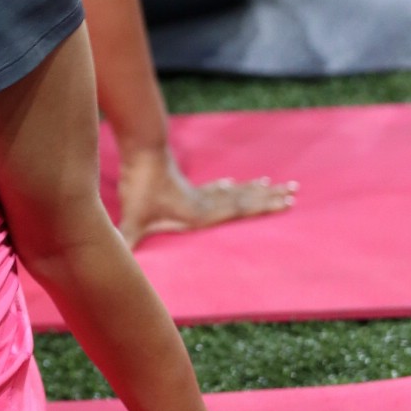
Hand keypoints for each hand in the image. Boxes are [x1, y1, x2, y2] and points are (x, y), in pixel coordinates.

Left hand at [116, 144, 293, 249]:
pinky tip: (232, 182)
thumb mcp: (133, 217)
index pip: (241, 210)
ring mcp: (197, 192)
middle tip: (294, 191)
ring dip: (253, 189)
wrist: (141, 150)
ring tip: (273, 184)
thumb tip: (116, 260)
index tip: (287, 203)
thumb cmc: (140, 186)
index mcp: (201, 213)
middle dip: (268, 197)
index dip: (263, 207)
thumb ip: (127, 239)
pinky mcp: (186, 185)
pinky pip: (213, 187)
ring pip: (232, 191)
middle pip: (244, 199)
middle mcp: (205, 202)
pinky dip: (225, 186)